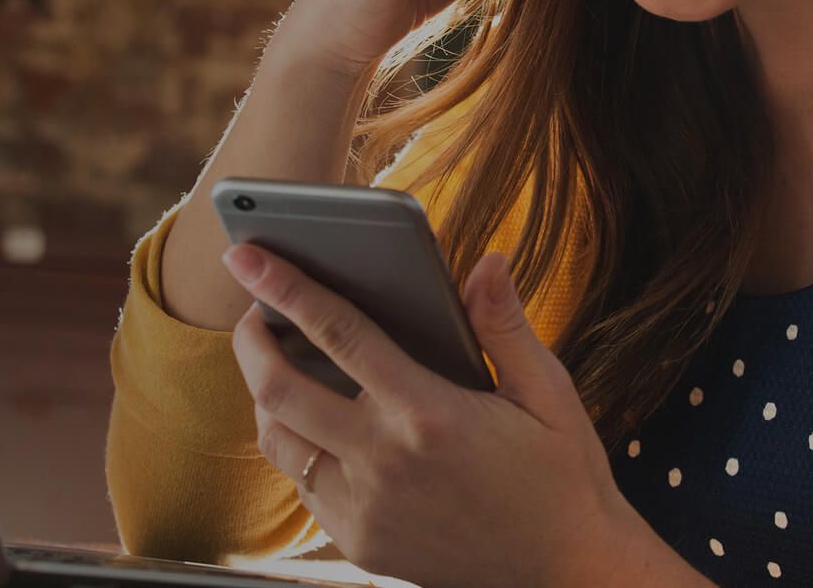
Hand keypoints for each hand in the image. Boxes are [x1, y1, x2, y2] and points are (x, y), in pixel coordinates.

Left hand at [221, 242, 637, 587]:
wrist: (565, 571)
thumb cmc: (561, 475)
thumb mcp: (548, 393)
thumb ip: (505, 326)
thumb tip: (489, 262)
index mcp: (429, 413)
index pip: (338, 333)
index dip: (286, 288)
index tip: (247, 256)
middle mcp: (385, 462)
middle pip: (279, 390)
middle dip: (251, 340)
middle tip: (253, 311)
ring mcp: (365, 510)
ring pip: (279, 442)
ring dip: (265, 396)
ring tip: (279, 363)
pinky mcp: (360, 543)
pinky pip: (303, 486)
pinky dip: (298, 447)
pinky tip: (317, 424)